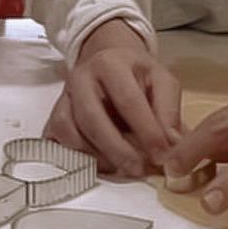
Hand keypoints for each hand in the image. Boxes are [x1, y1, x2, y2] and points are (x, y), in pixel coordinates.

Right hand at [43, 19, 181, 176]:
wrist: (108, 59)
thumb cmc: (137, 74)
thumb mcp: (161, 81)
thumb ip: (169, 112)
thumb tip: (173, 148)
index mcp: (110, 63)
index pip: (127, 100)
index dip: (146, 132)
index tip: (163, 156)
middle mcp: (81, 77)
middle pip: (92, 119)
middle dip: (118, 150)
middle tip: (139, 169)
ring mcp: (64, 96)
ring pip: (71, 131)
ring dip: (98, 156)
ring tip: (123, 166)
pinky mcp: (55, 112)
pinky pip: (58, 138)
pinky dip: (77, 155)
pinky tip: (101, 160)